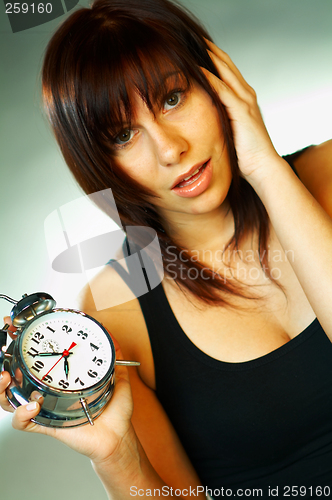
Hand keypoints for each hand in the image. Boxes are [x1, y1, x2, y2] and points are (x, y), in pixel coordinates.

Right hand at [0, 318, 133, 465]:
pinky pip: (25, 422)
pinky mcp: (47, 424)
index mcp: (61, 377)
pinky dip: (22, 414)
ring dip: (2, 389)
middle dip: (2, 365)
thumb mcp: (116, 376)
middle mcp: (48, 391)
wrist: (118, 437)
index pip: (36, 359)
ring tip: (5, 378)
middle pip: (15, 377)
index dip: (21, 344)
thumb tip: (110, 335)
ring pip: (11, 399)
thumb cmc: (114, 410)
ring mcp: (46, 407)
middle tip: (3, 352)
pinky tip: (33, 405)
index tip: (16, 327)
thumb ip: (114, 356)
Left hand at [202, 39, 280, 179]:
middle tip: (195, 40)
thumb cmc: (246, 154)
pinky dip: (211, 78)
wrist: (262, 167)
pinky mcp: (241, 111)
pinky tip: (199, 70)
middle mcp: (246, 96)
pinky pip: (223, 90)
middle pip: (227, 66)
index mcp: (244, 100)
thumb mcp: (231, 131)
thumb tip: (206, 119)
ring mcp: (245, 102)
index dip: (214, 60)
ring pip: (226, 73)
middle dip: (212, 52)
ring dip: (211, 58)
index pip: (227, 73)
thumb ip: (223, 120)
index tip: (198, 50)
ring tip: (195, 46)